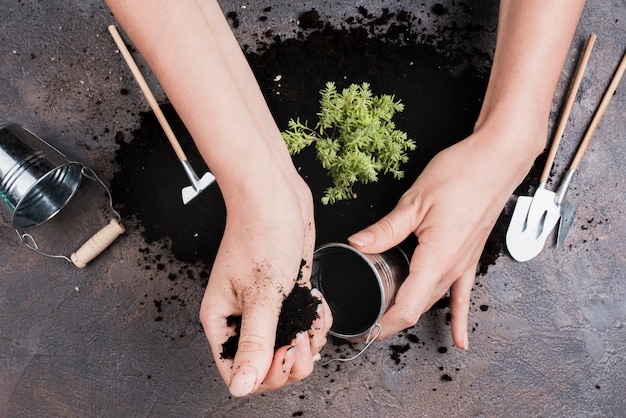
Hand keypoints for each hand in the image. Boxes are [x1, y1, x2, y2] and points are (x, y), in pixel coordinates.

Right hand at [199, 172, 331, 396]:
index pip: (239, 372)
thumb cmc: (260, 233)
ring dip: (307, 341)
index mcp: (222, 321)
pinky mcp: (287, 294)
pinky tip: (318, 303)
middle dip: (292, 360)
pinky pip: (301, 325)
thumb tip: (241, 387)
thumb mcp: (260, 294)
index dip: (266, 374)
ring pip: (288, 348)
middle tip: (302, 336)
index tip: (286, 351)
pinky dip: (315, 322)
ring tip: (312, 318)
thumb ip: (254, 343)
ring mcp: (266, 307)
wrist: (276, 194)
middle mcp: (242, 318)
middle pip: (267, 366)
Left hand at [348, 126, 536, 349]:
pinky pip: (462, 295)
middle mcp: (453, 269)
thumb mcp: (415, 202)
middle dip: (389, 322)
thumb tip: (357, 244)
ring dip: (410, 313)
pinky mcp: (470, 257)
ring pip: (433, 300)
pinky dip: (458, 319)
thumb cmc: (461, 175)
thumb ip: (386, 229)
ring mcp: (464, 265)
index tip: (362, 332)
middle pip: (417, 308)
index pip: (406, 309)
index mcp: (437, 259)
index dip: (382, 326)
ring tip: (386, 321)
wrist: (497, 161)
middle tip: (363, 324)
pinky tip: (459, 341)